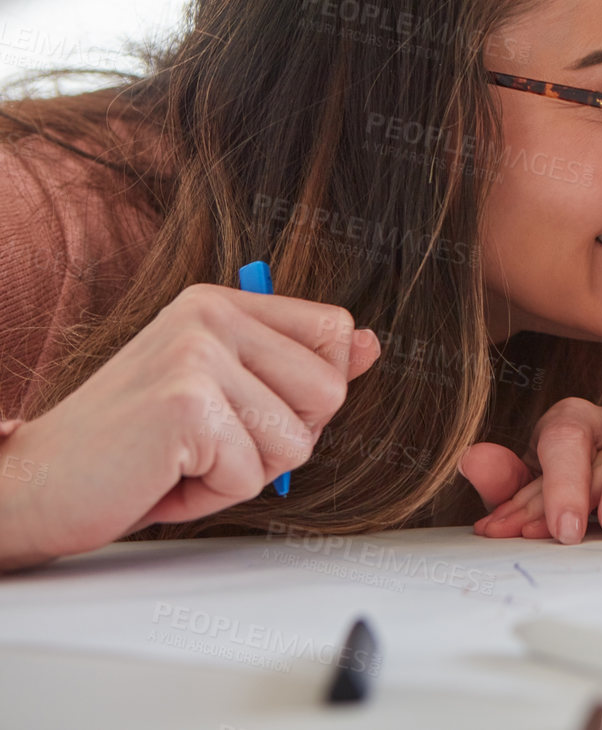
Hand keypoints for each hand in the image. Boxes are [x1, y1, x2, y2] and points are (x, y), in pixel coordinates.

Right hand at [0, 284, 380, 572]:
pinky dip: (212, 495)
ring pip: (297, 440)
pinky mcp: (185, 405)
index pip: (336, 333)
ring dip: (244, 472)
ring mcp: (197, 356)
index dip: (312, 391)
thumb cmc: (132, 448)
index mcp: (221, 304)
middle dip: (281, 439)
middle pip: (329, 392)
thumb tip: (370, 343)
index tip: (250, 408)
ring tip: (184, 461)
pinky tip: (164, 476)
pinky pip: (252, 473)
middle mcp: (209, 316)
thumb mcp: (224, 395)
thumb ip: (295, 365)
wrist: (34, 487)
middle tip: (211, 444)